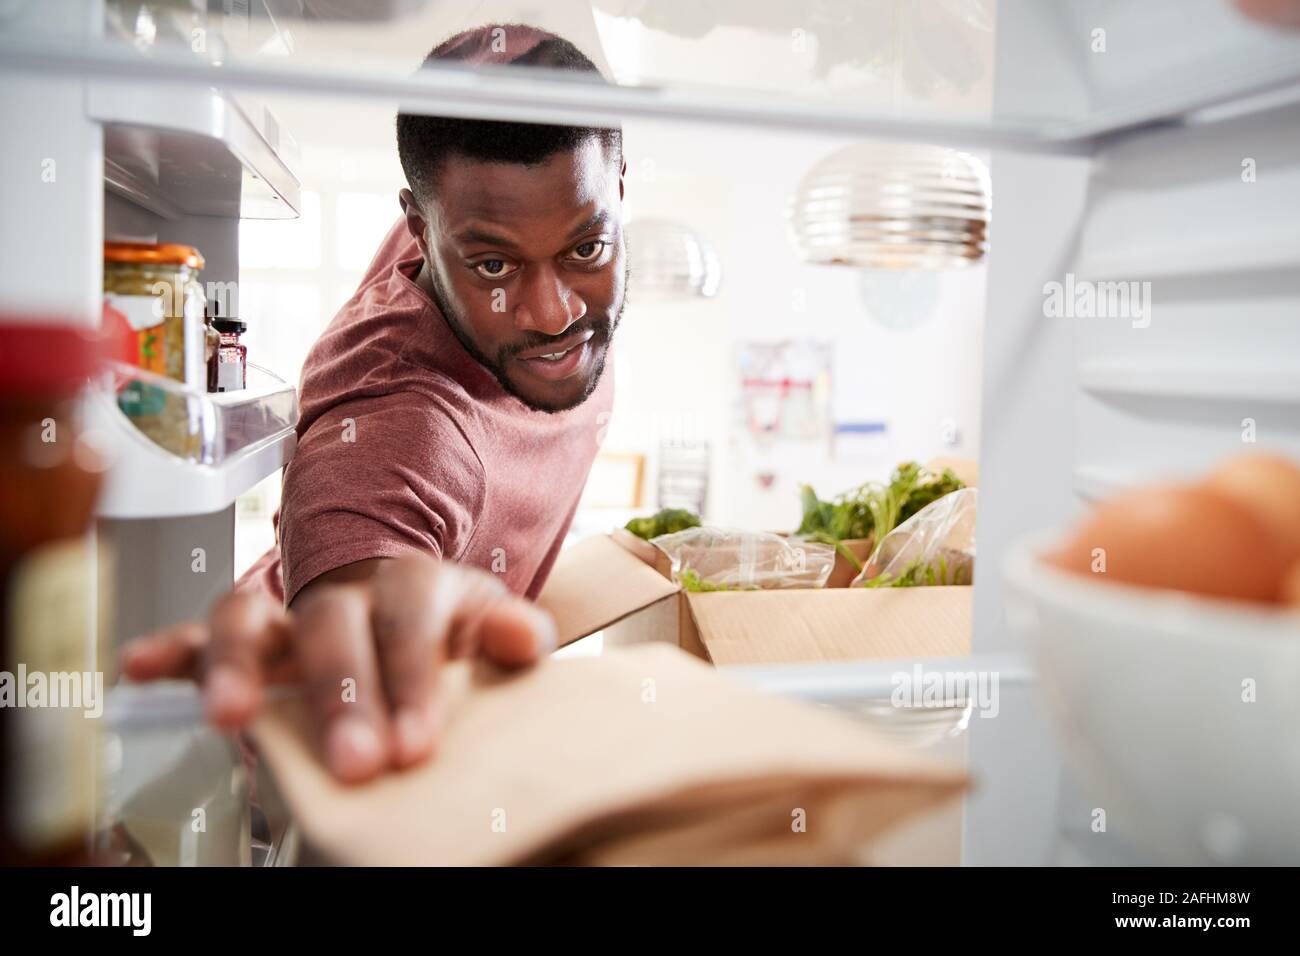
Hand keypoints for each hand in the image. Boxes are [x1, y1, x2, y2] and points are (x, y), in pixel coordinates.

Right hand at [120, 555, 556, 782]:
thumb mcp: (488, 623)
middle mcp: (343, 591)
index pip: (410, 617)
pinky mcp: (249, 638)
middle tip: (353, 760)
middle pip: (330, 626)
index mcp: (412, 583)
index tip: (414, 743)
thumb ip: (508, 631)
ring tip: (231, 715)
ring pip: (250, 618)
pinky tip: (141, 668)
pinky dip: (171, 650)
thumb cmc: (448, 628)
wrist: (411, 604)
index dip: (411, 676)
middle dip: (338, 693)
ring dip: (237, 664)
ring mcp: (288, 612)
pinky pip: (201, 635)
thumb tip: (526, 637)